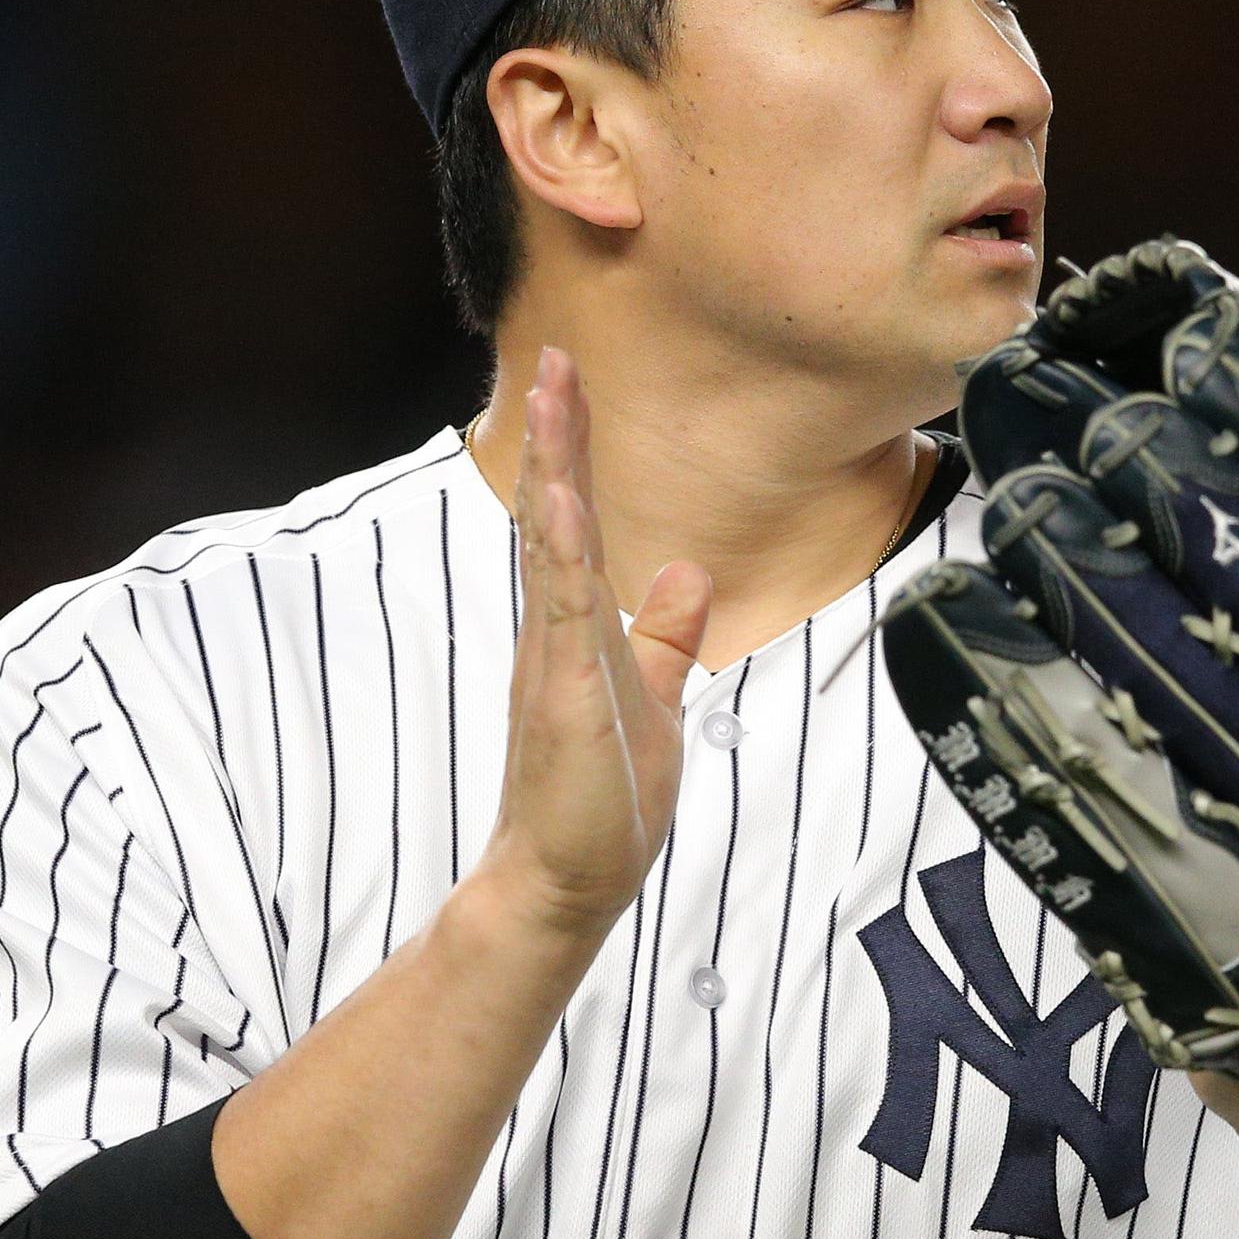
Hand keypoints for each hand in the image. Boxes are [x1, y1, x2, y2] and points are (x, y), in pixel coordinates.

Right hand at [481, 347, 715, 936]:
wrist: (568, 880)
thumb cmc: (603, 800)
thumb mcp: (654, 698)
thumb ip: (666, 637)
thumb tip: (687, 575)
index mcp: (573, 627)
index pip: (573, 521)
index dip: (573, 453)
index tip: (571, 385)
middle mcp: (555, 629)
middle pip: (553, 513)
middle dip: (556, 435)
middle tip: (553, 359)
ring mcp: (555, 654)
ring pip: (552, 541)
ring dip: (553, 466)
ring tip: (550, 394)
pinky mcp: (564, 688)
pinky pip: (563, 605)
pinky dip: (561, 548)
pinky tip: (560, 497)